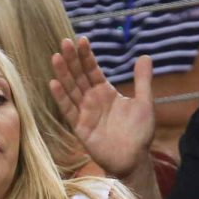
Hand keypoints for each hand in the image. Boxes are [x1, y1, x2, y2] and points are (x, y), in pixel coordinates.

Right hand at [50, 37, 155, 176]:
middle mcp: (92, 100)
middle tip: (65, 42)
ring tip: (56, 57)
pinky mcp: (79, 127)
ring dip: (63, 74)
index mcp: (106, 92)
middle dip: (72, 60)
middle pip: (79, 76)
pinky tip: (54, 83)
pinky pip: (69, 110)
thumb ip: (142, 80)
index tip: (81, 40)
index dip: (87, 56)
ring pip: (71, 89)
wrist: (133, 158)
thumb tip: (145, 56)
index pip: (92, 70)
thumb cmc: (139, 132)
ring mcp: (85, 113)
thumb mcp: (144, 103)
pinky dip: (61, 97)